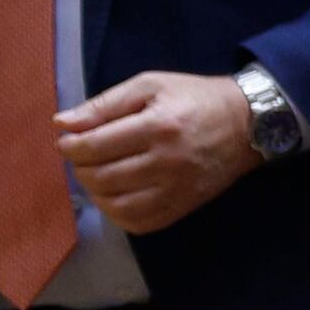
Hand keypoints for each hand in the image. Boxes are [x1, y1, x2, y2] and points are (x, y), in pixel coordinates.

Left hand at [56, 70, 260, 235]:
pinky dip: (116, 214)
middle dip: (80, 167)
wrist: (249, 124)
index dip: (70, 146)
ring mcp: (176, 189)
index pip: (95, 146)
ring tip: (97, 175)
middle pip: (101, 177)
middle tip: (83, 156)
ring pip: (115, 204)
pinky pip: (137, 223)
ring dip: (95, 192)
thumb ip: (104, 103)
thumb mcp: (151, 85)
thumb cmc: (196, 98)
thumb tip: (61, 124)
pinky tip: (116, 195)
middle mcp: (167, 161)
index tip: (68, 141)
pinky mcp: (183, 206)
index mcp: (158, 126)